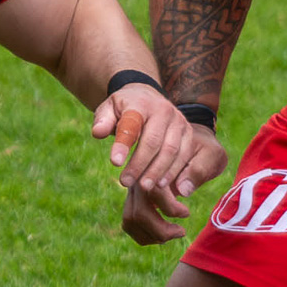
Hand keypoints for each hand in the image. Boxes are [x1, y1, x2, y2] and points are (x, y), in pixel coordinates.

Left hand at [92, 83, 196, 198]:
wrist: (149, 99)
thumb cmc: (125, 109)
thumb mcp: (109, 109)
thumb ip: (103, 121)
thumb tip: (98, 133)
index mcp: (141, 103)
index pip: (132, 124)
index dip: (123, 143)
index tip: (115, 163)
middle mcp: (163, 110)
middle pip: (153, 141)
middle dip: (140, 164)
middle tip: (125, 182)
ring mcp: (179, 122)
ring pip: (171, 151)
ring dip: (157, 172)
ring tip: (145, 188)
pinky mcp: (189, 133)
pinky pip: (184, 155)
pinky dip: (173, 172)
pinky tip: (162, 185)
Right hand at [119, 125, 228, 244]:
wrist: (196, 144)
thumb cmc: (206, 150)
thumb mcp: (211, 154)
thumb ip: (198, 169)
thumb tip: (182, 191)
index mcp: (154, 163)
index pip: (152, 191)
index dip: (169, 207)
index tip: (186, 212)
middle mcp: (139, 176)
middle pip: (137, 212)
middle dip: (159, 229)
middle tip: (181, 231)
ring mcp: (135, 187)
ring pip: (130, 220)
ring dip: (152, 235)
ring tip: (175, 233)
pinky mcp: (136, 197)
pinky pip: (130, 223)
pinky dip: (145, 235)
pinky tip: (164, 234)